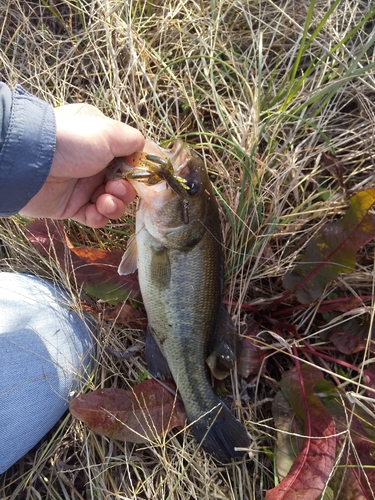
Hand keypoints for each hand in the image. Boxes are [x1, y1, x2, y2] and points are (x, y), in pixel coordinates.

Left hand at [20, 103, 144, 227]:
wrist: (31, 163)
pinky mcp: (71, 206)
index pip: (127, 158)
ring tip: (105, 202)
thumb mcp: (109, 131)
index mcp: (101, 140)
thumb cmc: (72, 141)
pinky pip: (94, 216)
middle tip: (116, 188)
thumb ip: (133, 141)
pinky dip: (99, 216)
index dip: (136, 170)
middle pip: (122, 183)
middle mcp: (92, 162)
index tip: (140, 177)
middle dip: (125, 190)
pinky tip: (96, 211)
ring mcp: (82, 185)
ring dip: (114, 205)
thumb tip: (143, 150)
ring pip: (111, 202)